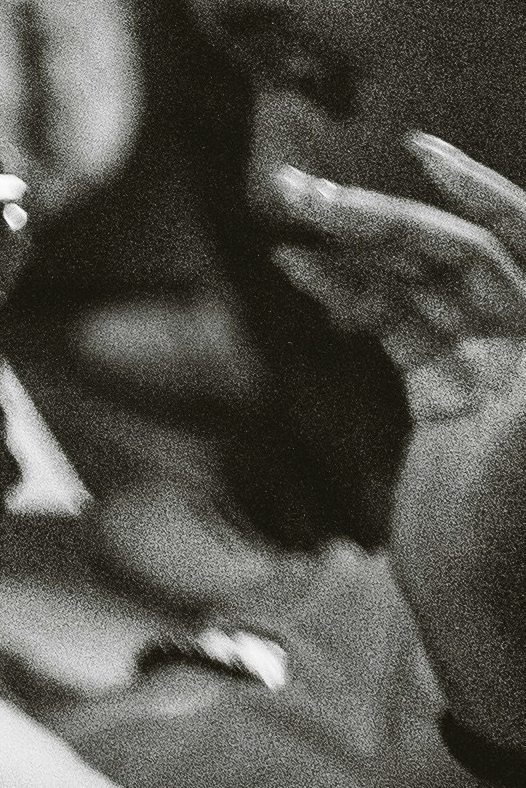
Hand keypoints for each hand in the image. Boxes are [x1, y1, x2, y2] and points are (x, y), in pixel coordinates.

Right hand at [256, 136, 525, 748]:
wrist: (490, 634)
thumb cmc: (519, 546)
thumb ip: (523, 371)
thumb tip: (519, 260)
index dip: (484, 193)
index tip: (420, 153)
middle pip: (461, 257)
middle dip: (386, 220)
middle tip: (302, 197)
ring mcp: (493, 376)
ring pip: (423, 285)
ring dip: (357, 250)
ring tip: (286, 224)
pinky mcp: (448, 402)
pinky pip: (398, 325)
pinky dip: (351, 296)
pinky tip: (305, 276)